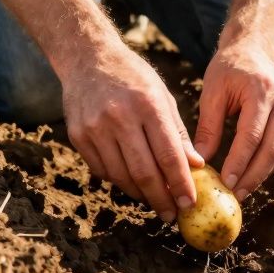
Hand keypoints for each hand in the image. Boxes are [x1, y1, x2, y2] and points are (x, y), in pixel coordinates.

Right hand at [59, 43, 204, 220]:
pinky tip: (131, 182)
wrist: (87, 57)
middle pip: (144, 172)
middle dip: (161, 198)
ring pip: (121, 176)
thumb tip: (195, 168)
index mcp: (148, 104)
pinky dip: (119, 181)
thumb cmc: (132, 77)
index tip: (189, 203)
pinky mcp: (78, 135)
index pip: (169, 155)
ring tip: (154, 201)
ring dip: (140, 194)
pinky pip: (102, 170)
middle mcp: (120, 116)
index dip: (180, 184)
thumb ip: (177, 133)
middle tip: (171, 214)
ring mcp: (95, 127)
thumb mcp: (161, 96)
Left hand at [193, 41, 273, 201]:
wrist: (253, 48)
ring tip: (241, 191)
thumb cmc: (228, 68)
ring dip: (262, 175)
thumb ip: (208, 126)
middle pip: (273, 149)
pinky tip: (251, 176)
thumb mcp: (212, 91)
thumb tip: (200, 160)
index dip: (239, 161)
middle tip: (235, 194)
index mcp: (261, 90)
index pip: (252, 135)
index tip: (225, 182)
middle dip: (254, 176)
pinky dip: (268, 165)